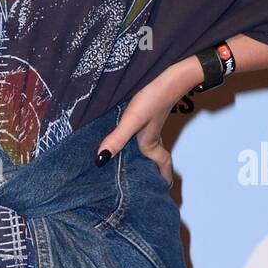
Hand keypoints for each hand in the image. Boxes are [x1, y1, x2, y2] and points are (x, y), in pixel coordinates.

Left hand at [94, 62, 194, 186]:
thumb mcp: (132, 120)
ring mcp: (149, 125)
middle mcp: (151, 136)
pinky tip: (122, 135)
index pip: (161, 165)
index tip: (164, 190)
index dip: (163, 178)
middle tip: (142, 182)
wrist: (167, 76)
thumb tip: (100, 160)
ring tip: (128, 163)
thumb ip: (117, 139)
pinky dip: (134, 140)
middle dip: (152, 171)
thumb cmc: (152, 99)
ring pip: (148, 146)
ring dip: (143, 156)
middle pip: (154, 159)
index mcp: (149, 143)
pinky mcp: (146, 114)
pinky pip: (141, 133)